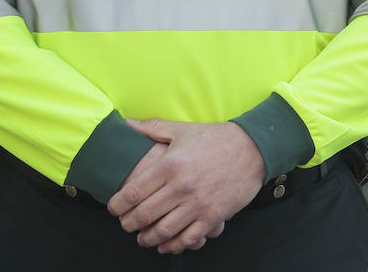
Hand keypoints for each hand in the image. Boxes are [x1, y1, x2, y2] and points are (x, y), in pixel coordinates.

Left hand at [106, 118, 265, 253]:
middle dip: (129, 224)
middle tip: (126, 225)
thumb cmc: (215, 138)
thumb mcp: (183, 129)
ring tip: (143, 238)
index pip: (133, 192)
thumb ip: (153, 128)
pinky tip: (166, 245)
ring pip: (163, 231)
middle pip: (144, 215)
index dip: (118, 205)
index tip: (114, 208)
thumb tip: (128, 123)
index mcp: (170, 164)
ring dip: (148, 239)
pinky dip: (173, 245)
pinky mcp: (213, 216)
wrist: (253, 147)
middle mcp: (181, 186)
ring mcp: (198, 203)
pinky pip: (188, 239)